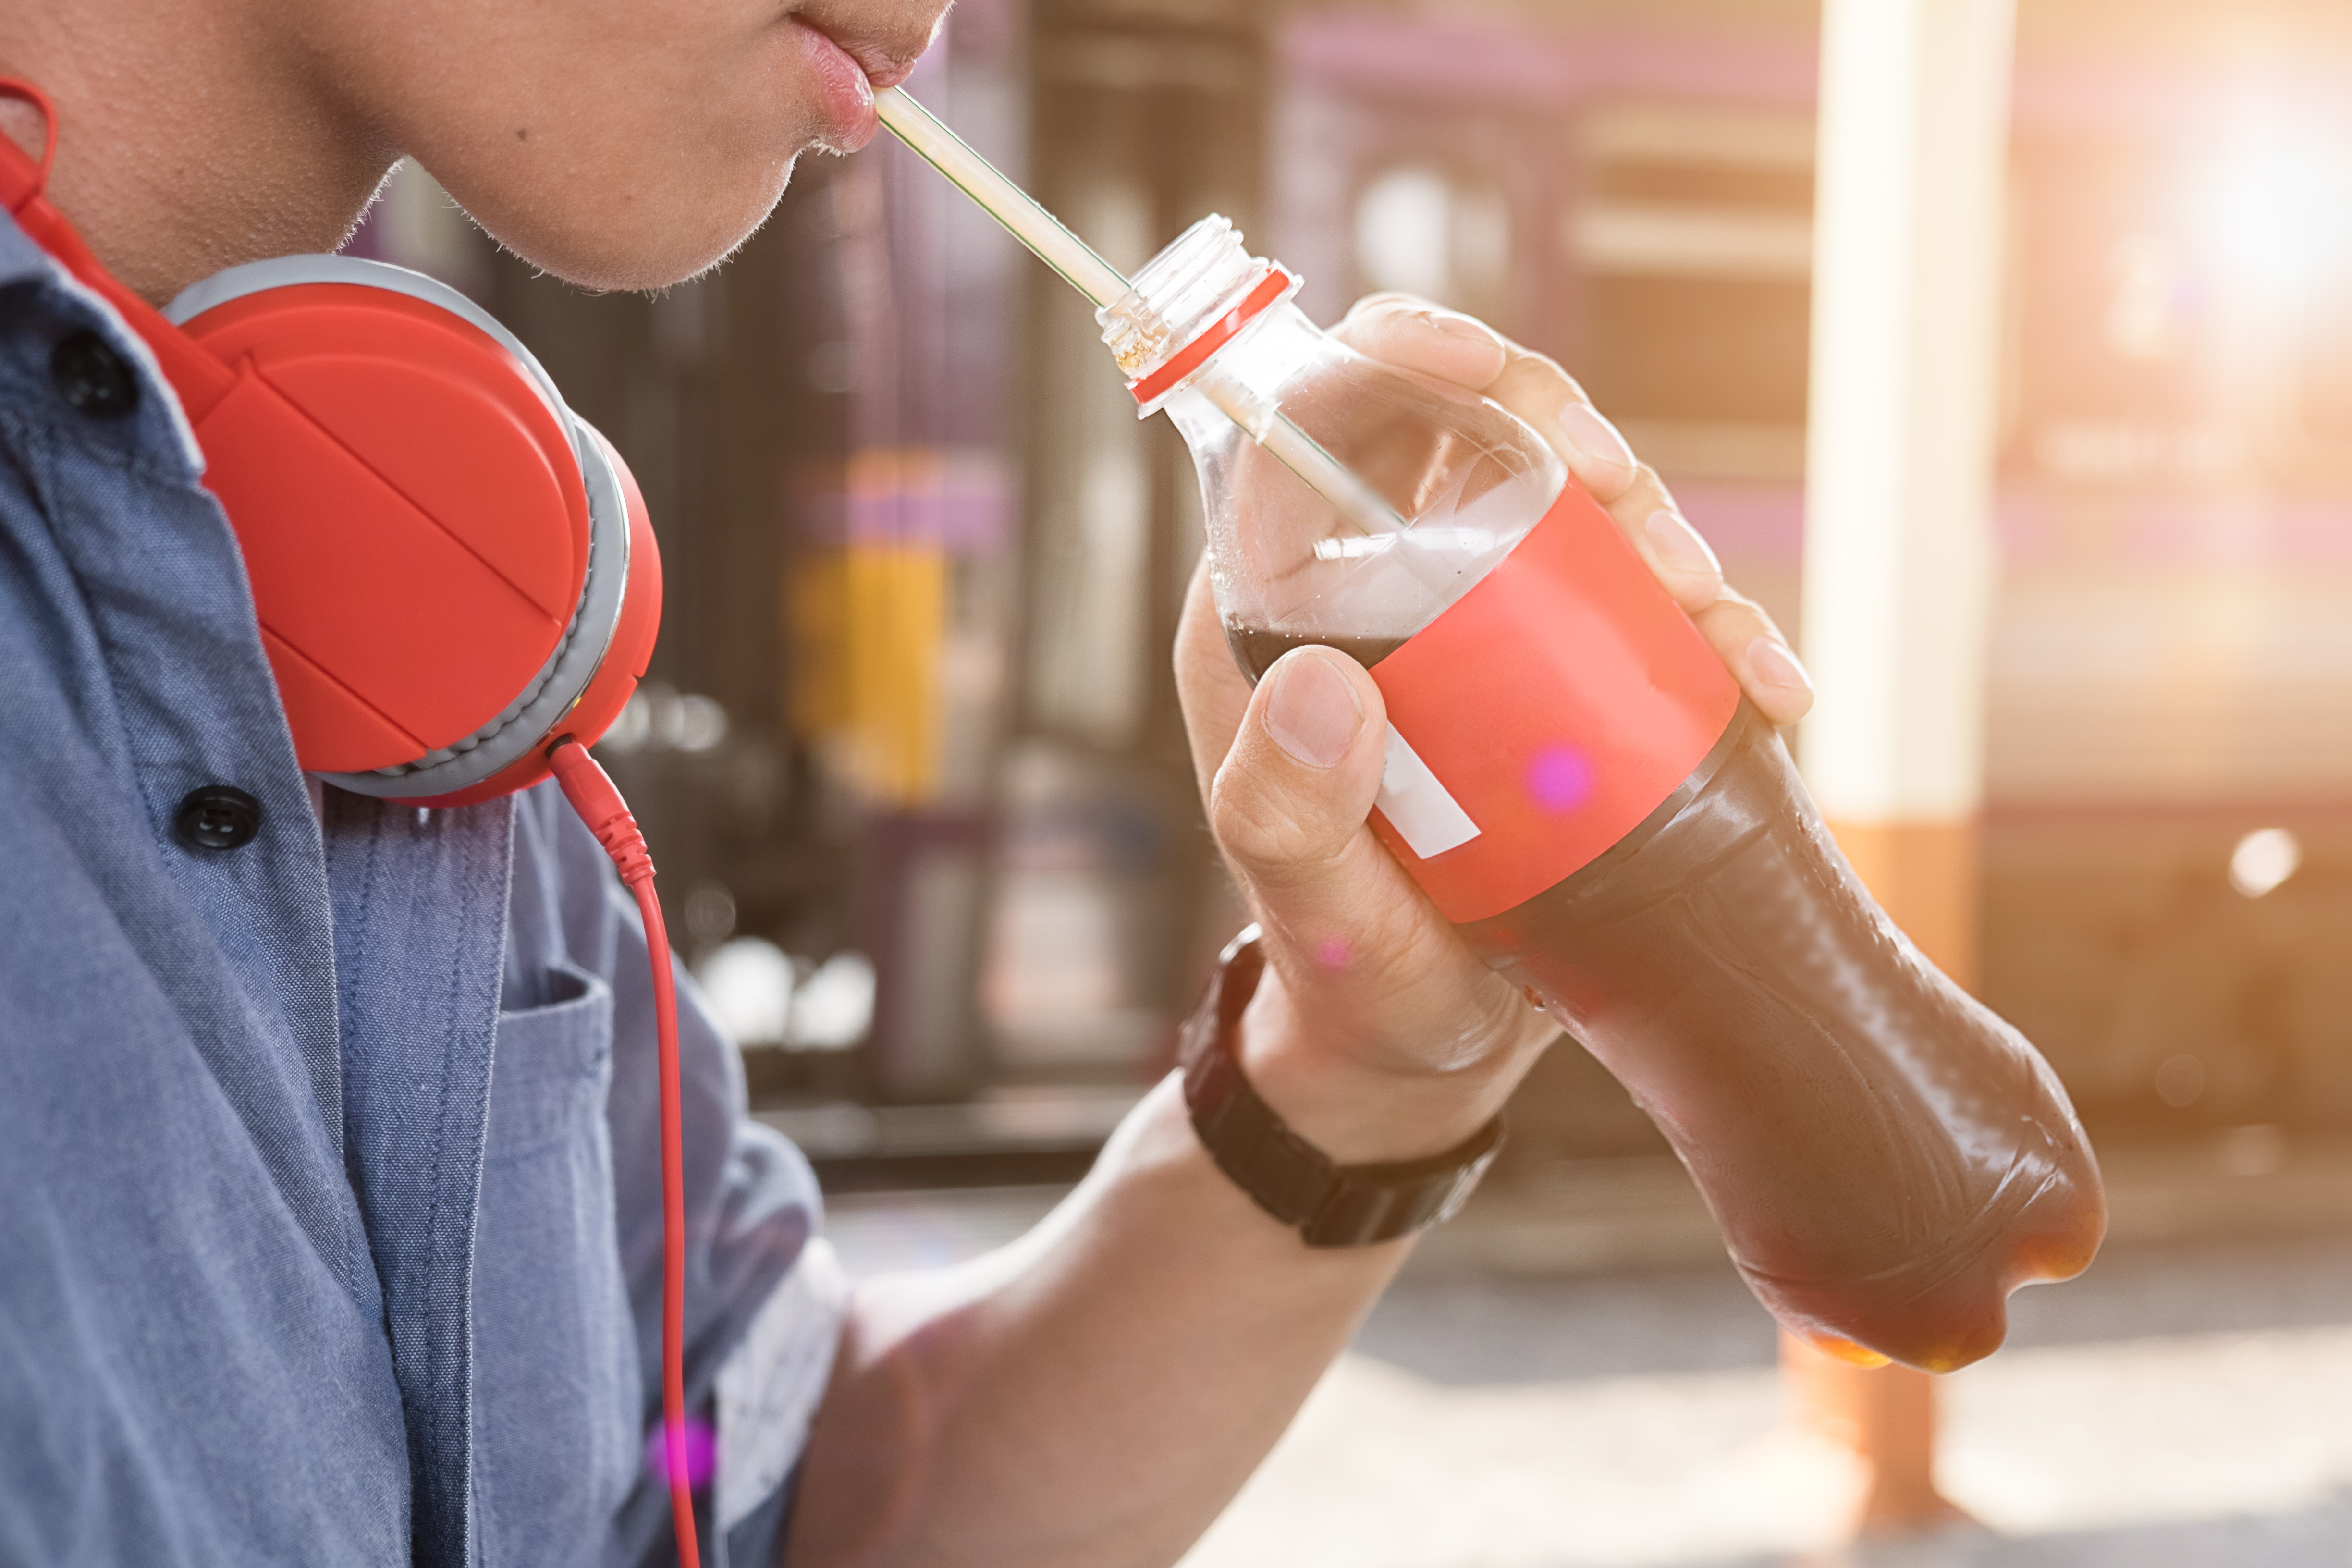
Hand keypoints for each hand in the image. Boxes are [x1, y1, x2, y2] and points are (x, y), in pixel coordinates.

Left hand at [1173, 293, 1814, 1165]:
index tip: (1475, 363)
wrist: (1430, 1045)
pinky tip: (1768, 692)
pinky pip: (1655, 619)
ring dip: (1660, 535)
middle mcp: (1388, 592)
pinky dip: (1722, 637)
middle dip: (1567, 437)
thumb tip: (1318, 680)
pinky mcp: (1577, 681)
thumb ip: (1284, 813)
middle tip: (1627, 507)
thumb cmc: (1349, 976)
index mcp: (1286, 601)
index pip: (1324, 421)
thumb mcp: (1309, 910)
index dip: (1398, 354)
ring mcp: (1491, 631)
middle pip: (1477, 438)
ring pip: (1581, 513)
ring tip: (1706, 618)